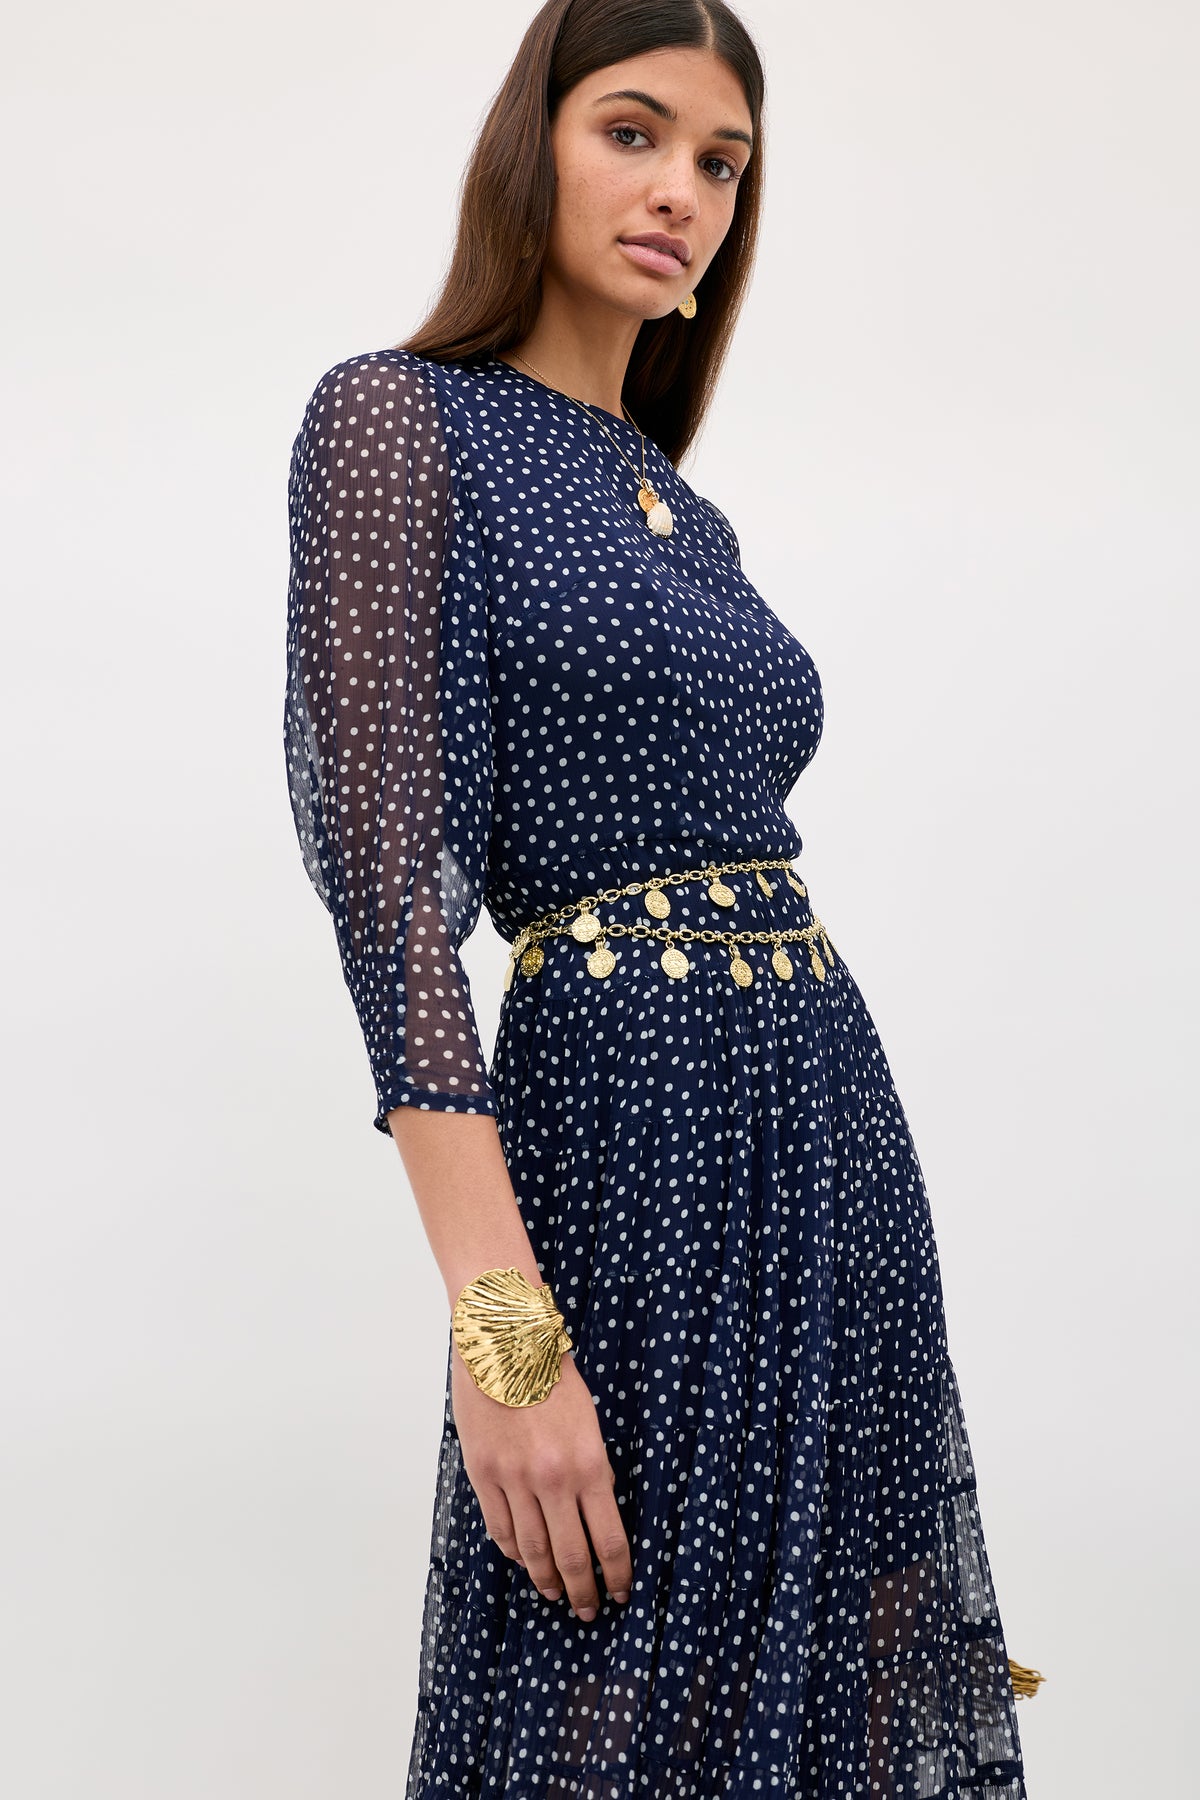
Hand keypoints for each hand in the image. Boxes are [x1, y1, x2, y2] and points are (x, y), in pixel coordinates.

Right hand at [451, 1346, 632, 1619]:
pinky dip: (514, 1552)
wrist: (503, 1342)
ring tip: (555, 1595)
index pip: (609, 1539)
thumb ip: (593, 1470)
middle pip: (572, 1556)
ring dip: (546, 1580)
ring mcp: (514, 1480)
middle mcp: (553, 1480)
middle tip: (589, 1609)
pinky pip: (500, 1529)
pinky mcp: (483, 1474)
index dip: (617, 1574)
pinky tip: (523, 1561)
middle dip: (584, 1591)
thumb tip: (596, 1511)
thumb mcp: (588, 1422)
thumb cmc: (551, 1374)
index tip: (620, 1593)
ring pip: (533, 1551)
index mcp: (589, 1464)